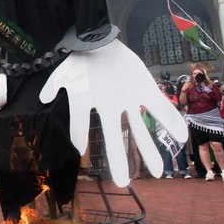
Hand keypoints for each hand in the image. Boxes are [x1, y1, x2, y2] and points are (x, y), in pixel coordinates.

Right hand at [39, 39, 186, 186]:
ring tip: (159, 172)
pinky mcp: (145, 89)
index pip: (81, 126)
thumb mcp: (65, 71)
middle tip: (121, 183)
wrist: (100, 40)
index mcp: (89, 103)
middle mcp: (110, 107)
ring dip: (149, 150)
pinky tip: (182, 135)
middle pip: (114, 137)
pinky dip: (171, 121)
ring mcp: (128, 100)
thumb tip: (42, 97)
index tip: (78, 151)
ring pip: (140, 130)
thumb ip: (53, 85)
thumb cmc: (81, 57)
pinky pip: (160, 107)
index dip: (79, 137)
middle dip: (118, 160)